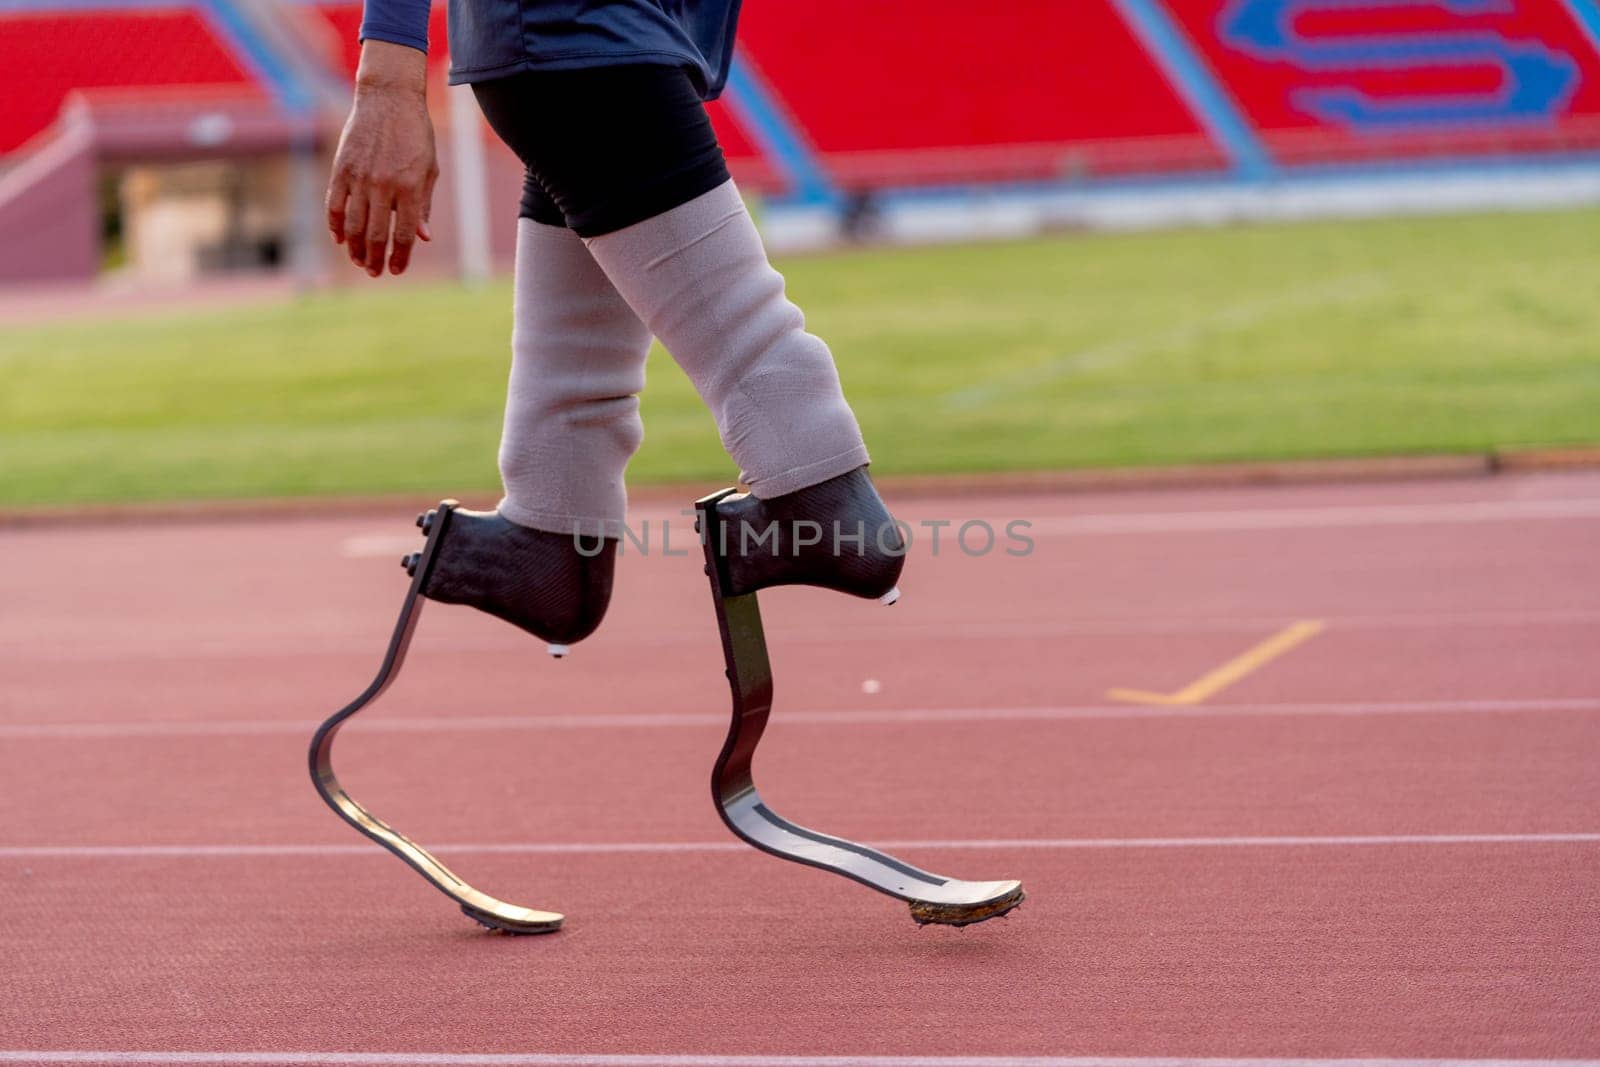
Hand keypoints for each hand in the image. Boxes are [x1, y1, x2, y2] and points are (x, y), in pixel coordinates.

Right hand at [326, 41, 438, 275]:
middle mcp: (383, 185)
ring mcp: (359, 177)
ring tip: (359, 261)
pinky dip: (335, 225)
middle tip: (375, 272)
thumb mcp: (429, 169)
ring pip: (353, 224)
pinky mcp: (341, 168)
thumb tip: (423, 238)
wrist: (389, 98)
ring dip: (355, 248)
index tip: (397, 270)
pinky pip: (334, 204)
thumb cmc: (416, 134)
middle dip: (375, 259)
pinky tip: (339, 239)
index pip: (403, 234)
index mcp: (410, 188)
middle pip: (375, 235)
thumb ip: (424, 205)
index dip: (400, 257)